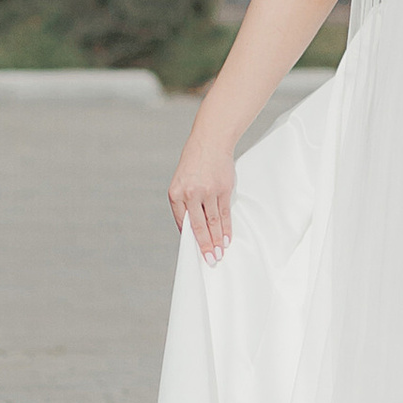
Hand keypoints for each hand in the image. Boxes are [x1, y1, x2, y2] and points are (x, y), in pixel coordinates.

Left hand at [168, 120, 235, 263]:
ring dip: (217, 240)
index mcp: (176, 193)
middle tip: (209, 260)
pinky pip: (225, 212)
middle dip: (204, 245)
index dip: (189, 239)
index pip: (182, 223)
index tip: (194, 252)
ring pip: (213, 221)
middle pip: (198, 226)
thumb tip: (191, 228)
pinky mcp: (223, 188)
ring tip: (219, 253)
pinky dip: (226, 227)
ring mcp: (208, 191)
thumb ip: (185, 203)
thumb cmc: (195, 163)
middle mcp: (191, 193)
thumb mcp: (182, 182)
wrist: (210, 141)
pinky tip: (226, 237)